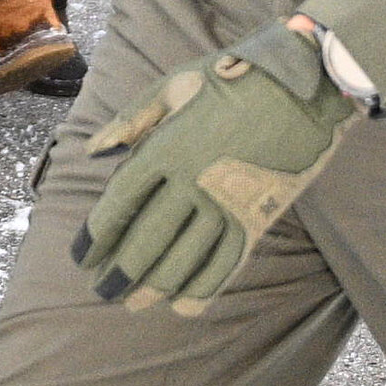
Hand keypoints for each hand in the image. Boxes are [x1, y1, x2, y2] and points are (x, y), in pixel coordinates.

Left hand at [73, 19, 358, 313]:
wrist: (303, 86)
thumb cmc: (231, 79)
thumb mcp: (172, 86)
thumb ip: (129, 120)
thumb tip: (92, 150)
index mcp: (166, 148)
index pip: (120, 204)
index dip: (97, 237)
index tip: (82, 257)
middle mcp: (193, 182)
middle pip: (148, 240)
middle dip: (121, 272)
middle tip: (102, 290)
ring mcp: (229, 203)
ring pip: (187, 259)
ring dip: (156, 287)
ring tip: (133, 304)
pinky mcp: (260, 217)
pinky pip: (228, 262)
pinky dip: (205, 289)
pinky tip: (183, 306)